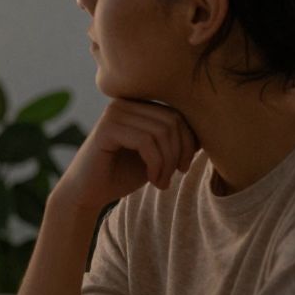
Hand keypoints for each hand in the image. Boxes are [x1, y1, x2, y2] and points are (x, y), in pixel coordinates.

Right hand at [54, 99, 199, 213]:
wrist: (87, 192)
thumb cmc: (123, 174)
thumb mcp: (157, 155)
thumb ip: (175, 140)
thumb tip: (207, 131)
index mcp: (138, 104)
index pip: (178, 114)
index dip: (189, 142)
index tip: (183, 167)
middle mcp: (125, 102)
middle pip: (172, 121)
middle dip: (179, 153)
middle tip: (173, 177)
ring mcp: (114, 113)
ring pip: (161, 132)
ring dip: (168, 163)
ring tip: (162, 181)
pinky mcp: (106, 129)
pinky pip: (145, 142)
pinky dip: (156, 165)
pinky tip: (153, 180)